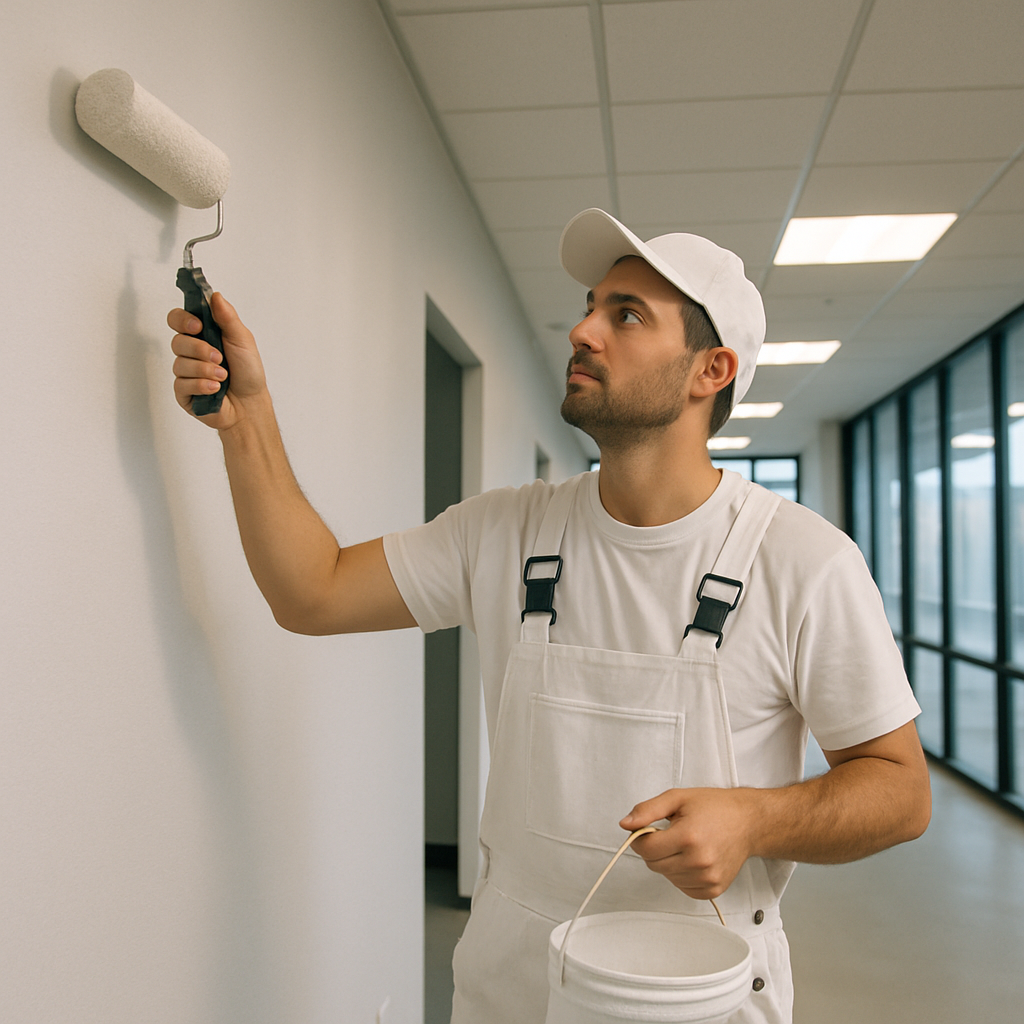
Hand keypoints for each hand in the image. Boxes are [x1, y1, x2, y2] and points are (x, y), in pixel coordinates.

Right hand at [168, 293, 266, 428]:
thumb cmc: (248, 372)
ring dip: (206, 370)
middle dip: (200, 349)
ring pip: (180, 364)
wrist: (251, 404)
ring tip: (223, 377)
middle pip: (177, 341)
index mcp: (202, 335)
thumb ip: (228, 318)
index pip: (178, 319)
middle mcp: (191, 352)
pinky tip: (215, 389)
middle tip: (219, 358)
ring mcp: (185, 372)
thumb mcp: (243, 340)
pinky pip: (182, 384)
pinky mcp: (184, 392)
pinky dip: (202, 385)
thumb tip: (215, 296)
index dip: (182, 320)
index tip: (198, 326)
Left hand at [620, 788, 756, 899]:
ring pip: (666, 877)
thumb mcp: (677, 798)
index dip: (639, 838)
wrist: (748, 822)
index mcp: (688, 837)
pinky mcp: (713, 889)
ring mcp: (707, 878)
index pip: (645, 849)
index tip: (647, 830)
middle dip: (654, 849)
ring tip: (685, 844)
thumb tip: (625, 824)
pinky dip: (681, 874)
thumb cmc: (715, 807)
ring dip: (668, 862)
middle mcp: (699, 861)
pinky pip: (682, 887)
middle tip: (670, 834)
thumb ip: (647, 810)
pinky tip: (692, 858)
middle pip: (653, 865)